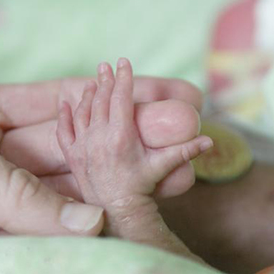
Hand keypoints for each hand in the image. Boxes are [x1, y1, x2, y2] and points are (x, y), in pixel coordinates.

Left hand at [56, 59, 211, 258]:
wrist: (117, 211)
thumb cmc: (142, 187)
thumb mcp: (163, 167)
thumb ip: (186, 151)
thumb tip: (210, 141)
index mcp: (121, 136)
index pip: (121, 98)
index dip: (124, 78)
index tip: (124, 61)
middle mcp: (99, 138)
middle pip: (101, 100)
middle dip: (105, 80)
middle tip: (106, 65)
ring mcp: (83, 147)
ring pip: (83, 112)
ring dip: (88, 94)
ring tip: (93, 81)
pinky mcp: (72, 156)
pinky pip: (63, 131)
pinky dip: (64, 115)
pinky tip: (66, 104)